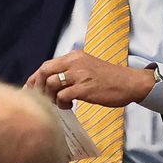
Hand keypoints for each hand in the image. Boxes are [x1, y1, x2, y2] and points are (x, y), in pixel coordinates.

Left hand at [26, 50, 156, 108]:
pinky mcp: (84, 88)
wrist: (131, 83)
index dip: (35, 78)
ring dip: (50, 97)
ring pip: (51, 84)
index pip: (46, 65)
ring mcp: (79, 75)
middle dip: (38, 86)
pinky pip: (62, 96)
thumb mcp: (87, 66)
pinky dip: (61, 103)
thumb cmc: (109, 78)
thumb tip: (50, 81)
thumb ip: (70, 70)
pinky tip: (69, 106)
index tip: (30, 88)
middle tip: (41, 99)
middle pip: (44, 72)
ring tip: (59, 103)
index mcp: (74, 57)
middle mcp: (74, 63)